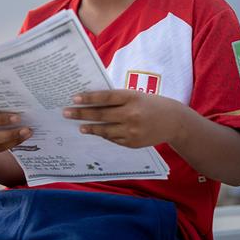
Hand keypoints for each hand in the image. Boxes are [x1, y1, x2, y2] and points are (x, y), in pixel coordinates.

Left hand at [63, 89, 185, 147]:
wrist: (173, 121)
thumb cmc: (148, 104)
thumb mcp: (134, 95)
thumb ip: (116, 98)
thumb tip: (90, 101)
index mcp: (131, 97)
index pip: (105, 97)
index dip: (89, 98)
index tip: (74, 98)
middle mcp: (131, 114)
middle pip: (101, 114)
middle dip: (81, 114)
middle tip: (66, 113)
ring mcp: (132, 131)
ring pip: (105, 130)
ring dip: (90, 128)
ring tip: (79, 127)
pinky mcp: (133, 143)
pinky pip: (113, 139)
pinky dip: (104, 135)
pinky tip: (95, 132)